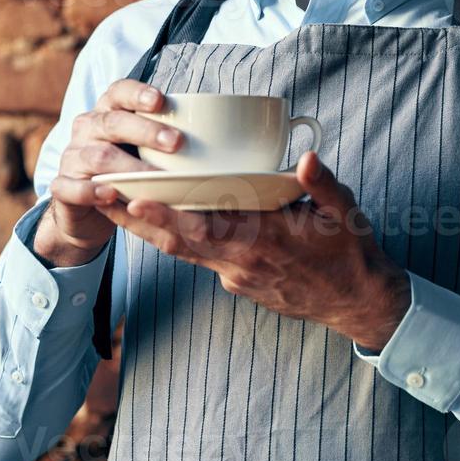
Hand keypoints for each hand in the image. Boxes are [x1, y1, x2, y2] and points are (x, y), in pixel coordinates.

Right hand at [40, 78, 182, 261]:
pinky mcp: (62, 187)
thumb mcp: (144, 150)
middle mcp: (87, 129)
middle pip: (112, 123)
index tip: (162, 100)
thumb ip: (167, 137)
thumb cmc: (125, 171)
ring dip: (128, 165)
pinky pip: (71, 186)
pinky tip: (111, 193)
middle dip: (145, 131)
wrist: (86, 210)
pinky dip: (91, 191)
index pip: (118, 92)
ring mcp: (72, 157)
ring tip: (154, 175)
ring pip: (97, 156)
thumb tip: (220, 130)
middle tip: (176, 143)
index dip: (138, 93)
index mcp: (107, 113)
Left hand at [96, 150, 411, 350]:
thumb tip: (305, 158)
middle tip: (101, 193)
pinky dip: (174, 240)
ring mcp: (237, 276)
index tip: (134, 197)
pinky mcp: (238, 283)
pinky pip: (199, 258)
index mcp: (264, 241)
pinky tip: (157, 220)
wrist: (358, 303)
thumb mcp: (345, 213)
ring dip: (147, 230)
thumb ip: (322, 184)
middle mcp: (242, 262)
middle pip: (178, 242)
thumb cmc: (351, 252)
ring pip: (183, 252)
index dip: (166, 215)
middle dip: (137, 219)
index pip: (205, 228)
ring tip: (114, 202)